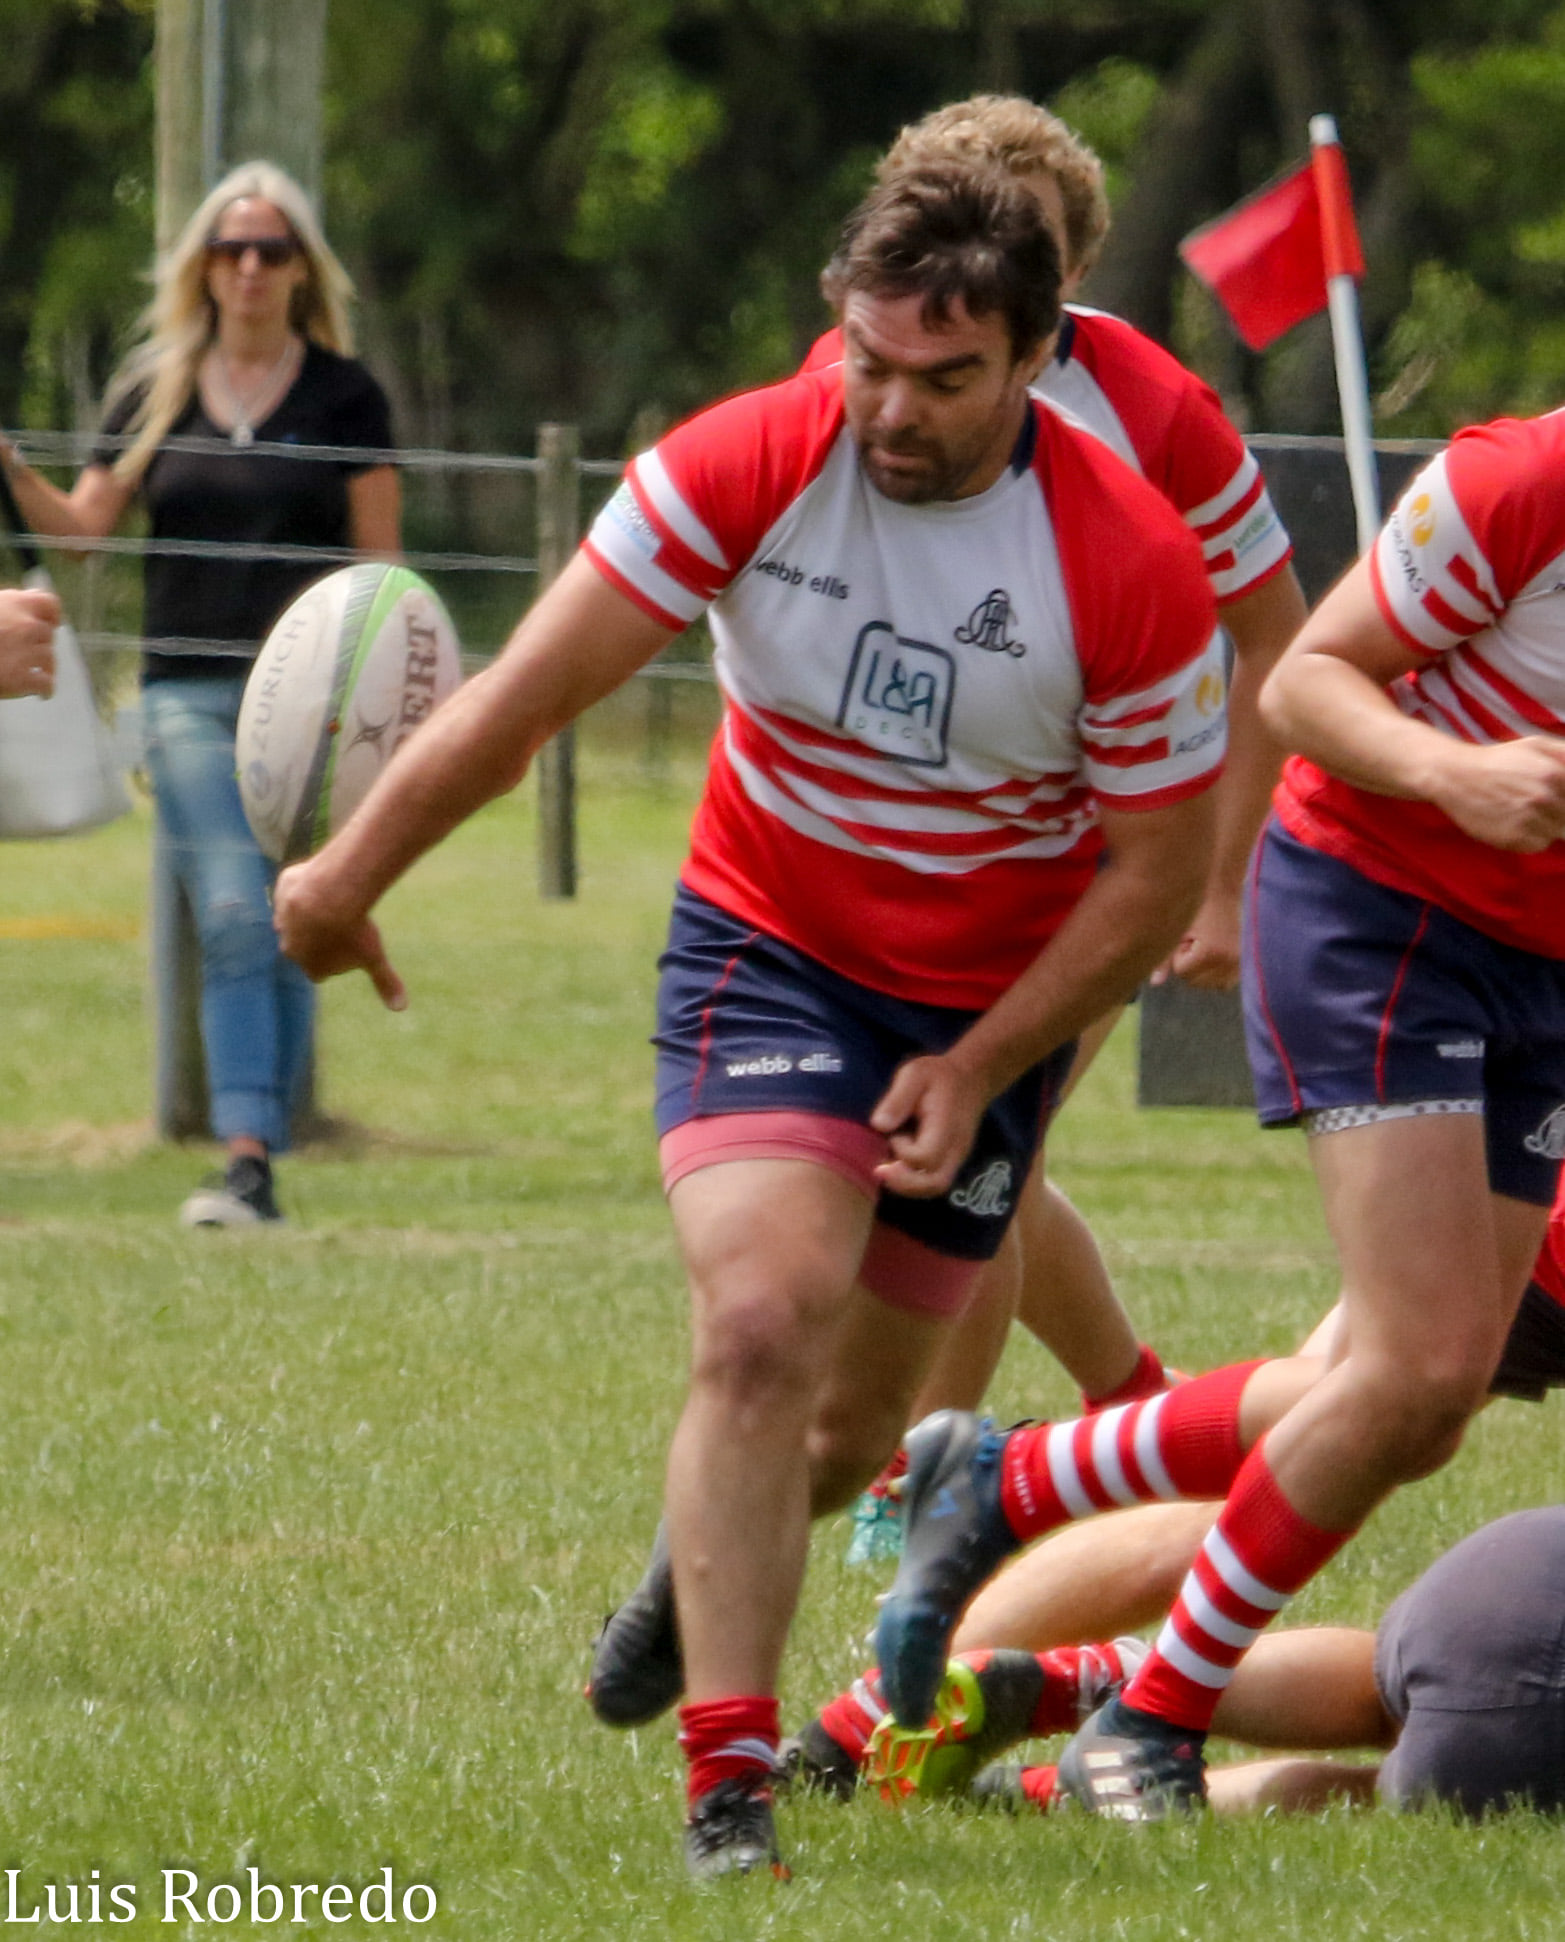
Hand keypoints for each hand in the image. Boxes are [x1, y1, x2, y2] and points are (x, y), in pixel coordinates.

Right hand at [0, 587, 58, 697]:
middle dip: (40, 644)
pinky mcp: (22, 679)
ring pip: (49, 659)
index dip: (51, 616)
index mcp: (14, 603)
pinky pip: (46, 684)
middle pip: (48, 635)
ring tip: (34, 673)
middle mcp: (25, 625)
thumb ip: (8, 608)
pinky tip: (41, 694)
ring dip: (44, 667)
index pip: (48, 604)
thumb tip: (30, 607)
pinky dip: (46, 690)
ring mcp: (25, 652)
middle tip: (30, 654)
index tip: (52, 624)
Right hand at [273, 859, 405, 1009]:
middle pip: (306, 945)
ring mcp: (282, 921)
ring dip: (311, 912)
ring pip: (296, 918)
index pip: (322, 969)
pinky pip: (293, 891)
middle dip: (321, 936)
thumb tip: (400, 1007)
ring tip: (334, 901)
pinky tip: (323, 882)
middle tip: (343, 921)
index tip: (352, 944)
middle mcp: (290, 948)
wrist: (331, 892)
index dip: (338, 957)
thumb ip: (385, 982)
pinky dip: (306, 888)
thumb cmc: (353, 929)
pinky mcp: (281, 894)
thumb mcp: (373, 957)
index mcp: (312, 968)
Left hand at [870, 1052, 986, 1198]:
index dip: (904, 1152)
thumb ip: (897, 1099)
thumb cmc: (938, 1075)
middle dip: (904, 1183)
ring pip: (936, 1187)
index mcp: (946, 1126)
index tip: (893, 1134)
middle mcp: (956, 1147)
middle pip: (936, 1183)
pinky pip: (935, 1182)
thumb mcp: (914, 1074)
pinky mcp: (952, 1160)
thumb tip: (879, 1125)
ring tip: (887, 1170)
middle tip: (881, 1169)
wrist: (970, 1079)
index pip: (927, 1156)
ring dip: (908, 1186)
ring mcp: (957, 1157)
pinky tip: (898, 1168)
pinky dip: (914, 1183)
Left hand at [1151, 891, 1241, 990]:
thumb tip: (1154, 983)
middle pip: (1194, 981)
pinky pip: (1223, 983)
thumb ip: (1164, 959)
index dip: (1179, 953)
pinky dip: (1215, 972)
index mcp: (1212, 953)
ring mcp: (1240, 966)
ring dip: (1202, 968)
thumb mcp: (1178, 930)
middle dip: (1190, 963)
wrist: (1226, 891)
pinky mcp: (1245, 966)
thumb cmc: (1197, 907)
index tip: (1189, 935)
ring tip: (1208, 943)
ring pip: (1208, 984)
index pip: (1182, 972)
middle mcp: (1230, 963)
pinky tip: (1217, 951)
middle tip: (1199, 937)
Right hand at [1429, 736, 1564, 851]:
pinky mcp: (1513, 839)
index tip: (1556, 799)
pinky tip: (1516, 822)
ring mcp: (1529, 821)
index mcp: (1555, 774)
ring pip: (1558, 833)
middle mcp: (1544, 798)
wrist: (1455, 777)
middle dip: (1560, 811)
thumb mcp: (1536, 745)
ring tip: (1526, 811)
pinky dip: (1532, 837)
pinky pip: (1539, 845)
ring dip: (1547, 825)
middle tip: (1538, 803)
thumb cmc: (1498, 760)